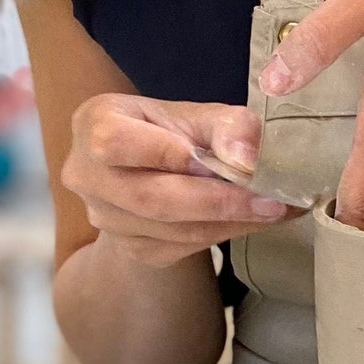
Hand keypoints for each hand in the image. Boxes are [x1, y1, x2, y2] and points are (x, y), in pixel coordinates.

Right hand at [61, 95, 289, 267]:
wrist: (147, 170)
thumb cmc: (171, 132)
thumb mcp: (197, 114)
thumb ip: (227, 127)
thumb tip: (248, 157)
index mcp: (94, 124)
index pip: (116, 143)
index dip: (166, 154)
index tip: (221, 161)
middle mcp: (88, 176)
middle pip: (151, 198)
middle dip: (219, 201)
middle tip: (272, 201)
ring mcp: (106, 218)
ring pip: (172, 229)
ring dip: (231, 222)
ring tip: (276, 209)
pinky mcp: (131, 248)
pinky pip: (182, 247)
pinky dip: (224, 234)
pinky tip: (254, 221)